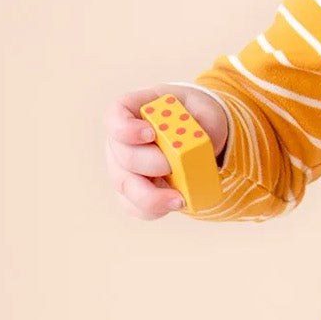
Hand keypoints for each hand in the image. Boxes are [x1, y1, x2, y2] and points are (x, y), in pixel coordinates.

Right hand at [104, 86, 228, 218]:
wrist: (197, 139)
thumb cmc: (195, 118)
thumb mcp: (205, 110)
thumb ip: (204, 120)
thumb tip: (198, 140)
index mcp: (134, 112)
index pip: (115, 118)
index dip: (127, 129)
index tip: (150, 134)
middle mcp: (122, 141)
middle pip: (123, 156)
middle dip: (149, 163)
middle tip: (172, 166)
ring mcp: (124, 169)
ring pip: (125, 186)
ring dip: (151, 196)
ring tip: (179, 200)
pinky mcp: (133, 193)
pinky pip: (134, 206)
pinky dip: (153, 209)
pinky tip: (173, 205)